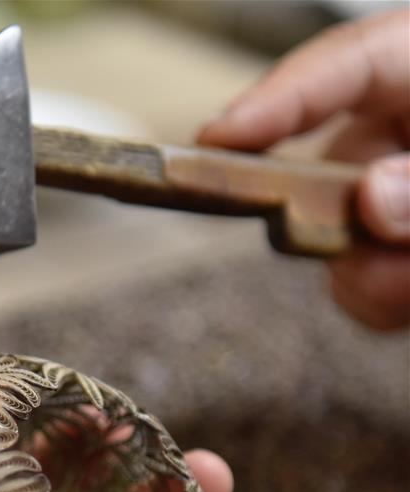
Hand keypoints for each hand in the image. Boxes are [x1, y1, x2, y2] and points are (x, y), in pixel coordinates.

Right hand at [199, 9, 409, 330]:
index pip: (349, 67)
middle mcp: (405, 136)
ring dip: (377, 280)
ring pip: (341, 244)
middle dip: (338, 227)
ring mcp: (395, 199)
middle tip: (372, 262)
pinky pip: (366, 287)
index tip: (221, 139)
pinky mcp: (397, 253)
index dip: (280, 99)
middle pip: (329, 171)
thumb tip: (372, 200)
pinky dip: (387, 304)